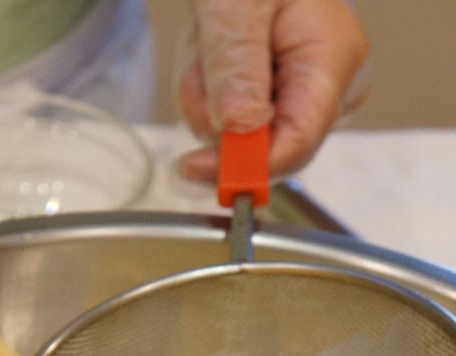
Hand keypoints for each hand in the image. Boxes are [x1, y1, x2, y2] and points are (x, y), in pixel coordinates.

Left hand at [178, 0, 367, 181]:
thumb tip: (238, 129)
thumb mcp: (234, 2)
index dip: (243, 168)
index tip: (192, 168)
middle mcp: (332, 85)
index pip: (295, 146)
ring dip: (207, 99)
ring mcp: (309, 93)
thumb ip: (236, 65)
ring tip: (209, 44)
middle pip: (265, 147)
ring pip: (241, 136)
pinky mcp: (285, 97)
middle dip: (218, 118)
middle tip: (201, 63)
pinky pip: (236, 120)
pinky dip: (211, 94)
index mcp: (333, 59)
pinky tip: (214, 54)